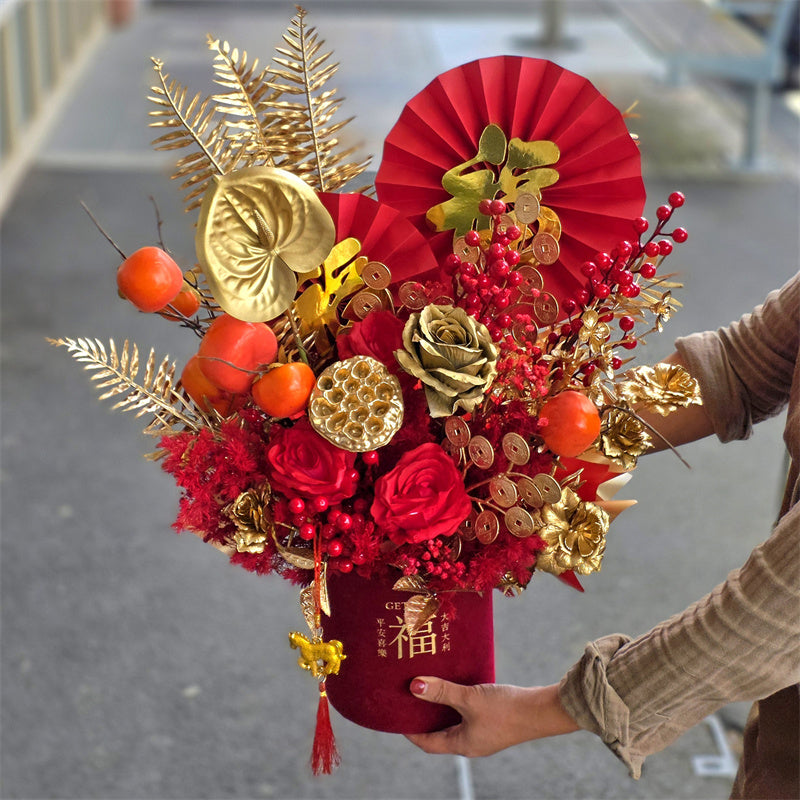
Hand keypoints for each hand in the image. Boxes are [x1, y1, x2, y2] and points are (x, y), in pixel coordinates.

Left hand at [405, 678, 578, 756]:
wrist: (541, 711)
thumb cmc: (505, 709)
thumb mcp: (469, 698)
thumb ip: (442, 692)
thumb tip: (413, 687)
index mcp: (462, 745)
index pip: (427, 742)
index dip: (410, 730)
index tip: (396, 714)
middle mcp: (470, 743)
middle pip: (439, 733)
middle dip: (424, 716)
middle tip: (410, 696)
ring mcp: (483, 734)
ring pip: (453, 722)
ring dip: (441, 707)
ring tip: (428, 686)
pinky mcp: (493, 722)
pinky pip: (467, 714)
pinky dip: (456, 702)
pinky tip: (455, 684)